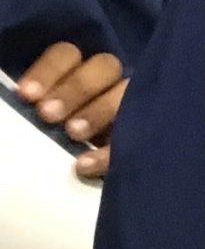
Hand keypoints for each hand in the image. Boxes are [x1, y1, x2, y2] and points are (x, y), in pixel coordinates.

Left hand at [16, 41, 128, 180]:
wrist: (62, 193)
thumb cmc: (37, 144)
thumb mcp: (30, 120)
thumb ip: (33, 104)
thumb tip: (18, 98)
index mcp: (74, 73)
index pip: (67, 55)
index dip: (49, 71)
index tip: (27, 95)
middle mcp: (106, 84)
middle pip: (103, 67)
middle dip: (75, 89)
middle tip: (48, 114)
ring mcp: (129, 108)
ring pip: (126, 92)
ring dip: (99, 110)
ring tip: (73, 134)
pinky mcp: (141, 138)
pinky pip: (138, 136)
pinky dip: (109, 150)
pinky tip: (85, 165)